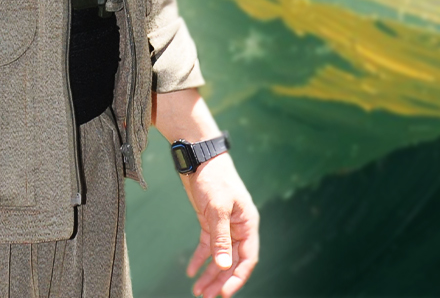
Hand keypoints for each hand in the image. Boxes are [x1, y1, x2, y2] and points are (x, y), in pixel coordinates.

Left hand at [180, 151, 258, 297]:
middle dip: (220, 280)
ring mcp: (224, 225)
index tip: (224, 293)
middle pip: (232, 261)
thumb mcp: (217, 209)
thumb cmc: (214, 178)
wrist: (199, 156)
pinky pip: (207, 246)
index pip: (248, 258)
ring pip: (219, 256)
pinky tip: (191, 271)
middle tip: (206, 297)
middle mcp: (238, 227)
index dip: (237, 278)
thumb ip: (221, 238)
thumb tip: (224, 265)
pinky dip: (200, 259)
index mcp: (248, 224)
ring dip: (210, 274)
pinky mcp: (210, 221)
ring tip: (197, 290)